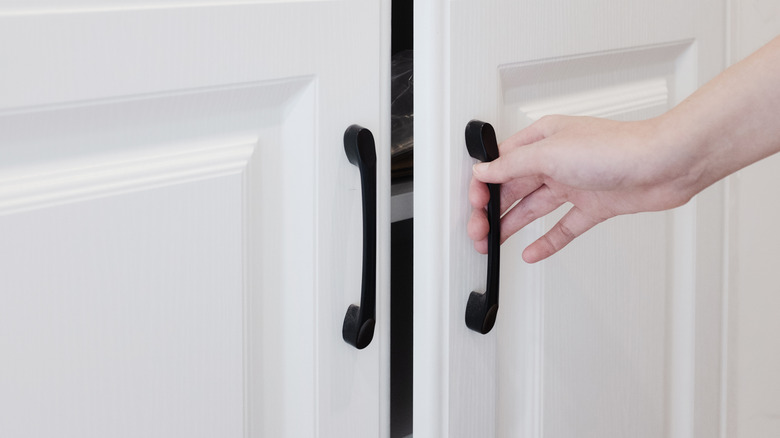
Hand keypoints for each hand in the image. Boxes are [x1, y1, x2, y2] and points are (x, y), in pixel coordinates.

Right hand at [467, 115, 700, 262]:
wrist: (665, 164)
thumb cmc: (616, 148)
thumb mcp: (550, 152)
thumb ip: (512, 165)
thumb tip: (483, 171)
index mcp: (542, 139)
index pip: (501, 164)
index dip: (483, 186)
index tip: (474, 206)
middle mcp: (556, 160)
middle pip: (513, 188)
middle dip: (491, 210)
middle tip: (478, 233)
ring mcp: (574, 184)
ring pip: (533, 209)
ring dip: (510, 226)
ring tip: (492, 244)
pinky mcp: (594, 206)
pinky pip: (563, 227)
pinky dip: (546, 241)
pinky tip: (532, 252)